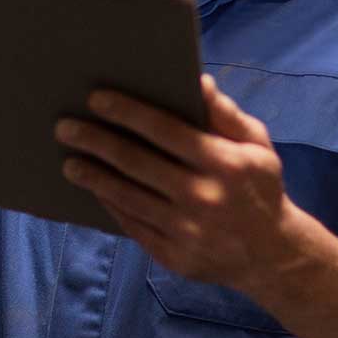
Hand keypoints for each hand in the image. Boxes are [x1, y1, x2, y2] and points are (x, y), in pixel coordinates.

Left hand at [56, 76, 305, 291]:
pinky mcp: (174, 256)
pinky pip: (133, 226)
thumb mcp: (256, 145)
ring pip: (127, 197)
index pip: (165, 130)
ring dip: (93, 177)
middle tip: (65, 127)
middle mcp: (203, 197)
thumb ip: (225, 114)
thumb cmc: (259, 187)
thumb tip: (198, 81)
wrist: (273, 255)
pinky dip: (110, 205)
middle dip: (96, 142)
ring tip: (69, 162)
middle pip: (136, 163)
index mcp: (224, 163)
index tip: (95, 99)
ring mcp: (186, 231)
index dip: (128, 112)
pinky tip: (95, 189)